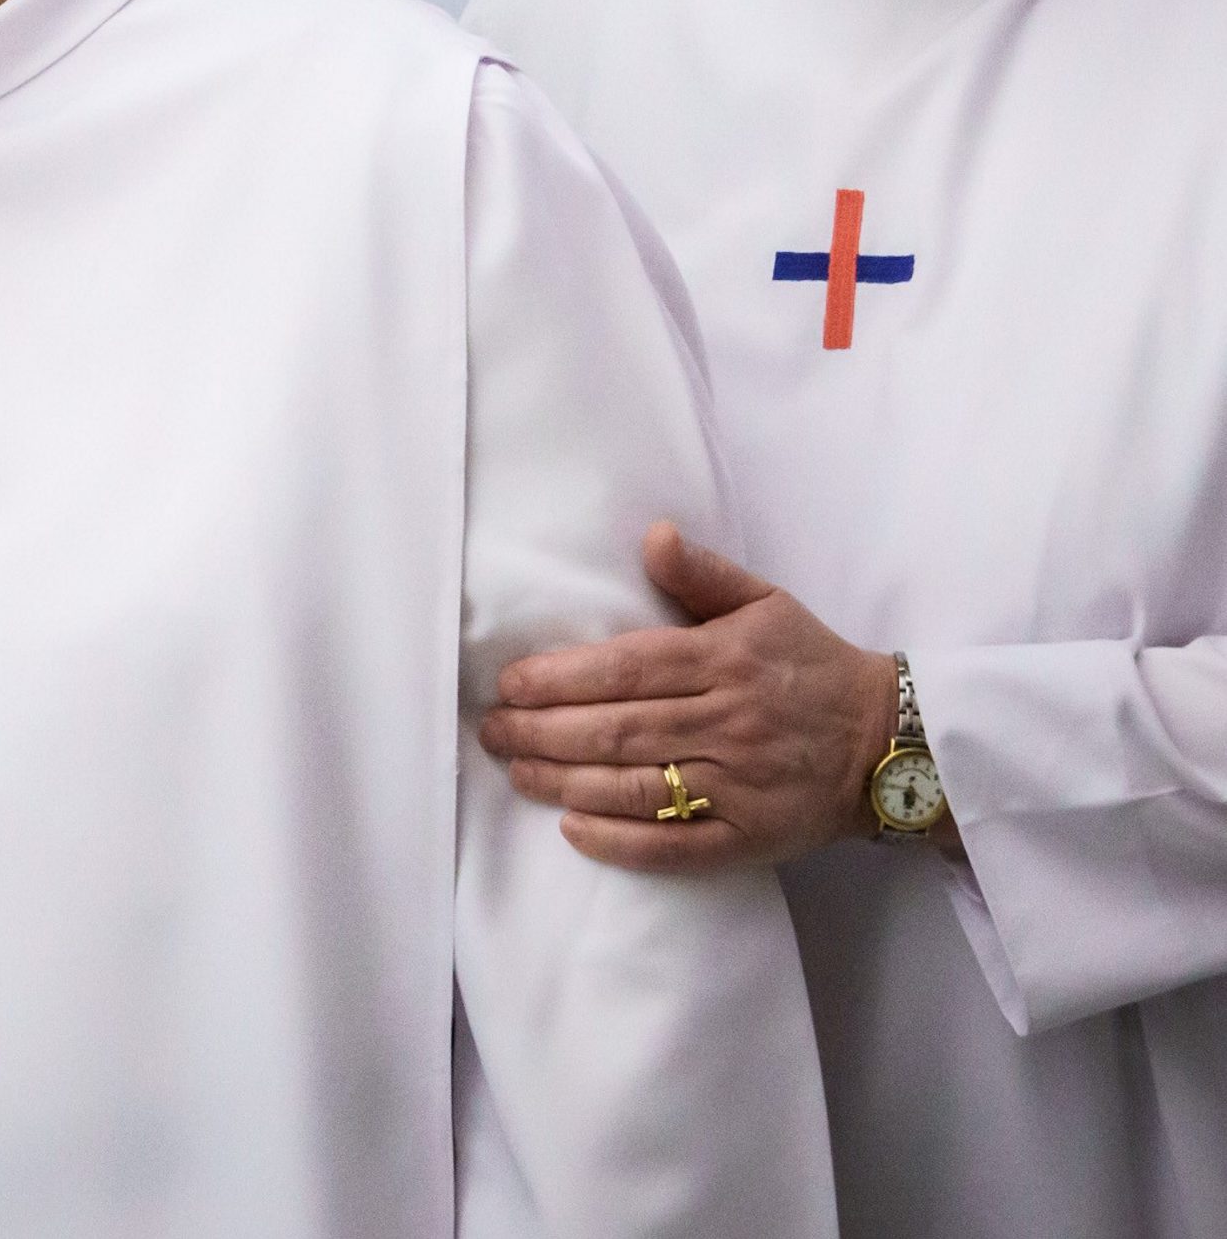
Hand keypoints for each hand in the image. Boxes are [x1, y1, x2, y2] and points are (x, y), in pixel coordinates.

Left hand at [482, 522, 908, 870]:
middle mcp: (730, 722)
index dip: (560, 678)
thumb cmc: (811, 665)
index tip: (510, 684)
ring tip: (517, 772)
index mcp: (725, 662)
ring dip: (566, 783)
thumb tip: (652, 536)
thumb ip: (703, 574)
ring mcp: (743, 785)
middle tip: (492, 731)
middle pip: (620, 729)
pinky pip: (679, 847)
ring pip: (639, 787)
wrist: (889, 740)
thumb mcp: (767, 604)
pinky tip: (575, 829)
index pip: (627, 669)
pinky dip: (623, 842)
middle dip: (544, 732)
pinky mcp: (755, 837)